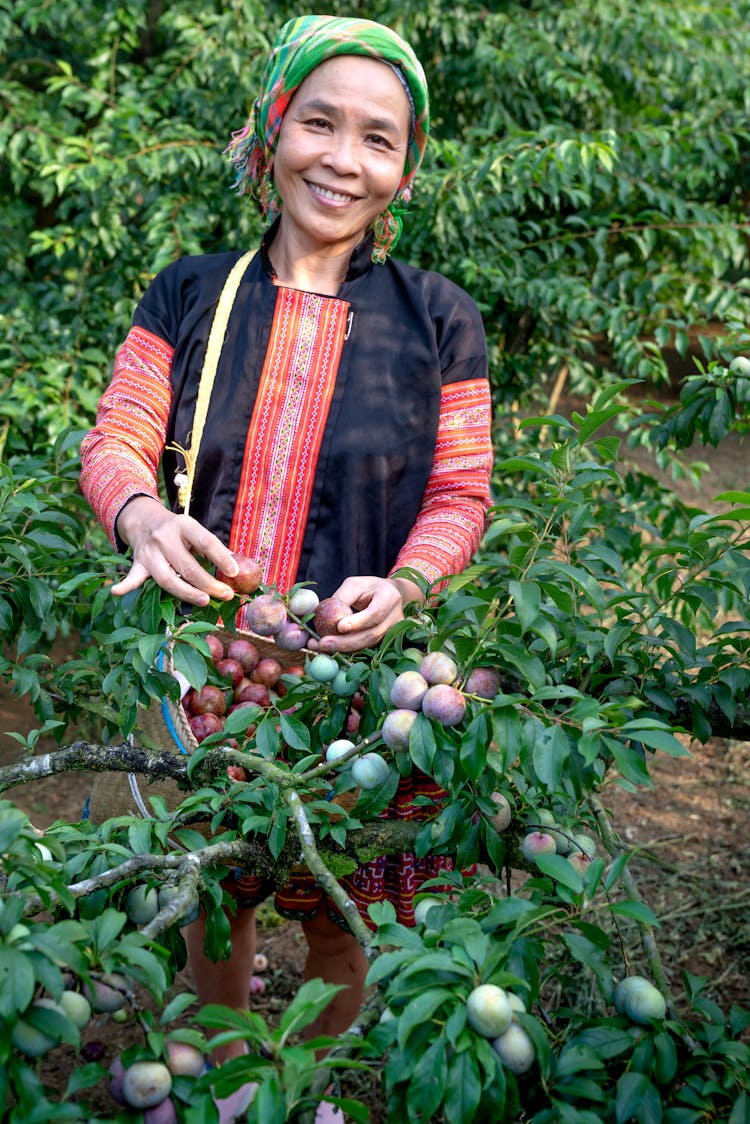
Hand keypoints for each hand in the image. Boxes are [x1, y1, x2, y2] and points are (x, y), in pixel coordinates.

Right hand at [111, 495, 239, 605]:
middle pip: (187, 566)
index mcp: (183, 526)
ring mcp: (150, 552)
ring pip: (167, 578)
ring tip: (205, 600)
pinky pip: (132, 576)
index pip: (205, 542)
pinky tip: (117, 592)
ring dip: (186, 592)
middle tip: (226, 594)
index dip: (221, 557)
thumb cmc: (177, 531)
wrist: (144, 519)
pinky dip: (125, 585)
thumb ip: (211, 548)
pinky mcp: (138, 563)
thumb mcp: (194, 531)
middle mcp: (165, 538)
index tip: (234, 572)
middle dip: (208, 583)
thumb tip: (235, 569)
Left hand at [308, 575, 422, 652]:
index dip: (358, 622)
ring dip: (342, 648)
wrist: (389, 595)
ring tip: (320, 646)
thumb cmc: (369, 588)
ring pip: (367, 645)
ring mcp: (391, 633)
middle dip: (345, 642)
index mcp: (389, 598)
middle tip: (323, 643)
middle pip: (371, 635)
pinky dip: (346, 649)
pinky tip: (329, 648)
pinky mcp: (384, 642)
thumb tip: (323, 614)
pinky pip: (364, 648)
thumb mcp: (355, 585)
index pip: (375, 613)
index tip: (339, 627)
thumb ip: (342, 598)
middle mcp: (395, 618)